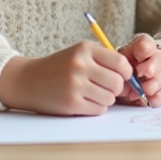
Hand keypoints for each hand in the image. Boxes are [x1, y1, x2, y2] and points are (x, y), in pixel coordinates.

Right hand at [0, 42, 130, 115]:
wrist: (28, 80)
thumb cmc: (59, 67)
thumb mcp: (79, 54)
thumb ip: (104, 60)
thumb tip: (133, 78)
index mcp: (85, 50)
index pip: (121, 62)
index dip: (127, 73)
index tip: (123, 77)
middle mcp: (80, 65)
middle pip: (117, 83)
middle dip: (116, 88)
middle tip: (105, 87)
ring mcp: (75, 85)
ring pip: (110, 98)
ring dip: (105, 99)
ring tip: (92, 94)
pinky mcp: (71, 103)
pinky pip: (99, 109)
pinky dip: (96, 108)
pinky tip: (84, 102)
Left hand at [117, 34, 160, 106]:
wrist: (123, 81)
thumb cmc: (118, 69)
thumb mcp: (116, 63)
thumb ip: (119, 67)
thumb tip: (123, 76)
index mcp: (141, 48)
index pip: (147, 42)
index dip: (145, 48)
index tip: (139, 56)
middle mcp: (153, 58)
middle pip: (159, 58)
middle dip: (152, 65)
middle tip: (145, 73)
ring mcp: (158, 74)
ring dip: (155, 82)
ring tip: (147, 89)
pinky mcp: (158, 90)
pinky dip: (157, 97)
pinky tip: (153, 100)